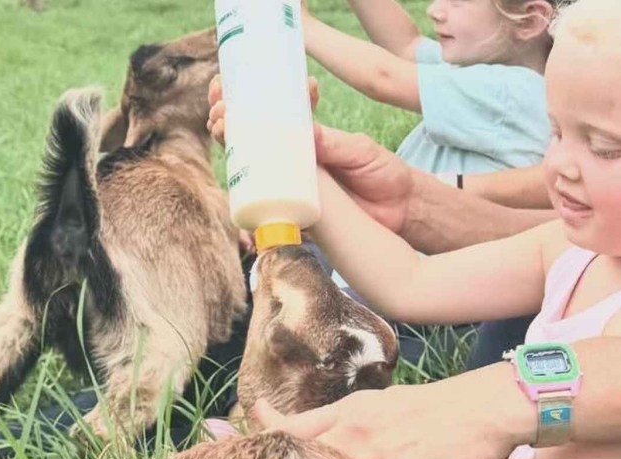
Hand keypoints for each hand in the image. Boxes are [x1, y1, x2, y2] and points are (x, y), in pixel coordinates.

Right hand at [208, 74, 414, 235]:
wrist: (402, 210)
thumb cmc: (383, 173)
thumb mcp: (357, 150)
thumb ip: (331, 143)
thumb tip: (305, 132)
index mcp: (307, 136)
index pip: (270, 114)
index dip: (245, 100)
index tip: (227, 85)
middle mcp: (294, 159)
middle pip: (250, 137)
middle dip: (228, 119)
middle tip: (219, 108)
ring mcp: (292, 184)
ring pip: (251, 165)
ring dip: (230, 144)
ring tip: (220, 126)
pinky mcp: (296, 211)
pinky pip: (267, 200)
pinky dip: (247, 187)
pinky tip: (235, 168)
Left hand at [253, 365, 532, 458]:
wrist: (488, 408)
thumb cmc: (445, 409)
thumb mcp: (391, 404)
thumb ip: (356, 420)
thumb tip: (337, 432)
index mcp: (349, 412)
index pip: (289, 428)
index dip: (254, 443)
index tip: (221, 450)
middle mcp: (350, 431)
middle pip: (289, 456)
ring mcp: (370, 455)